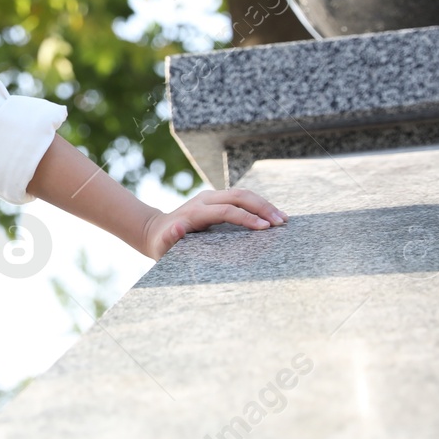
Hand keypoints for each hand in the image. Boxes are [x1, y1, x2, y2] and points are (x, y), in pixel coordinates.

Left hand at [141, 188, 287, 258]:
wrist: (156, 230)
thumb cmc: (162, 244)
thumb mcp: (162, 245)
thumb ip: (169, 238)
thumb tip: (178, 227)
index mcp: (195, 212)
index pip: (226, 211)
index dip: (246, 218)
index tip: (265, 228)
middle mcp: (204, 200)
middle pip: (238, 196)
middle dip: (261, 208)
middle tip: (281, 222)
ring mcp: (211, 197)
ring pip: (242, 194)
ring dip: (263, 204)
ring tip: (282, 218)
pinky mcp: (217, 199)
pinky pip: (241, 198)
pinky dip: (258, 204)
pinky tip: (272, 215)